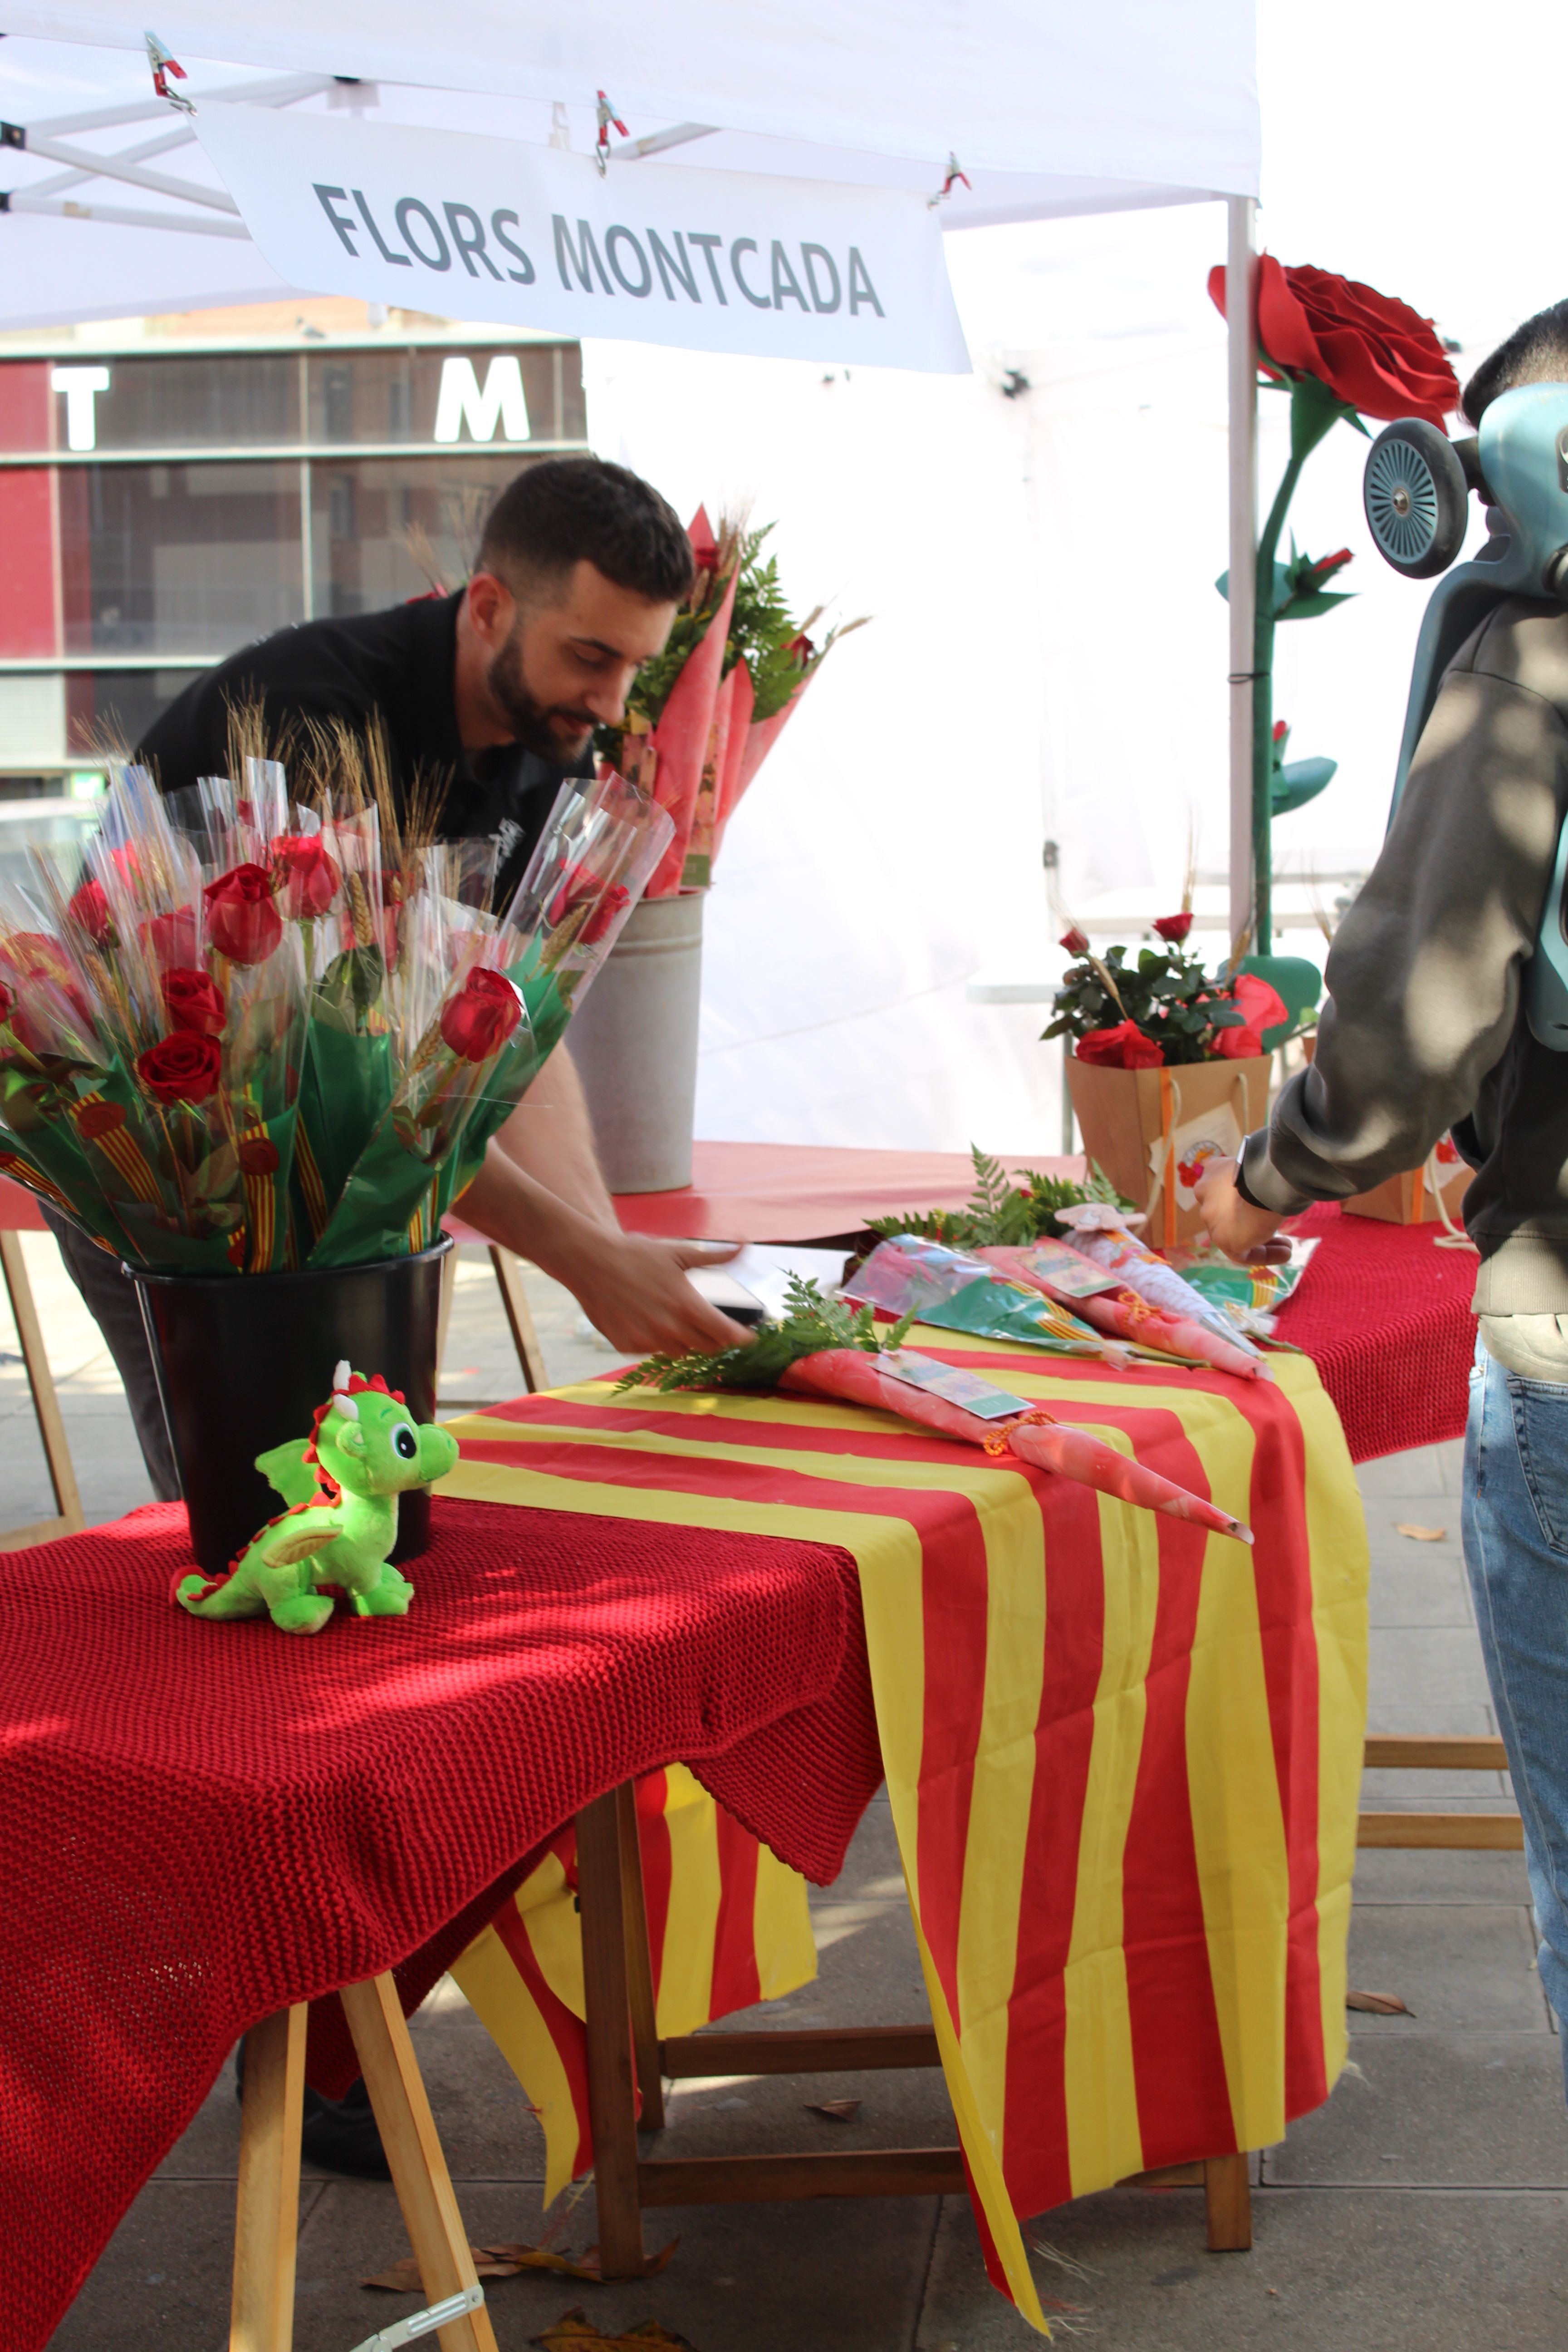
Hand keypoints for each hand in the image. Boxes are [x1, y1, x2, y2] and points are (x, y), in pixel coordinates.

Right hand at [564, 1231, 754, 1355]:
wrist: (589, 1261)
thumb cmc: (635, 1253)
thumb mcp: (679, 1252)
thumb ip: (716, 1256)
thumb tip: (744, 1245)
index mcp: (686, 1305)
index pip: (726, 1334)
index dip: (741, 1337)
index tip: (749, 1336)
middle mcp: (669, 1329)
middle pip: (707, 1347)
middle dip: (715, 1337)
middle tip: (713, 1324)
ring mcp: (647, 1340)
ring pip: (680, 1351)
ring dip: (686, 1339)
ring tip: (676, 1317)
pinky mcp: (627, 1346)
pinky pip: (653, 1350)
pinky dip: (658, 1339)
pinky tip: (649, 1319)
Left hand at [1194, 1156, 1284, 1259]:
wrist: (1267, 1176)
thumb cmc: (1270, 1167)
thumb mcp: (1260, 1167)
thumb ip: (1257, 1179)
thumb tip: (1272, 1187)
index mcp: (1213, 1174)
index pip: (1225, 1194)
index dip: (1248, 1205)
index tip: (1268, 1207)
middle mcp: (1206, 1195)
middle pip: (1229, 1217)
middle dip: (1254, 1225)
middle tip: (1279, 1230)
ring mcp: (1212, 1219)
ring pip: (1236, 1236)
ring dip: (1263, 1243)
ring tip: (1287, 1247)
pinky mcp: (1223, 1239)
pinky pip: (1242, 1254)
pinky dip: (1265, 1255)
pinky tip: (1286, 1253)